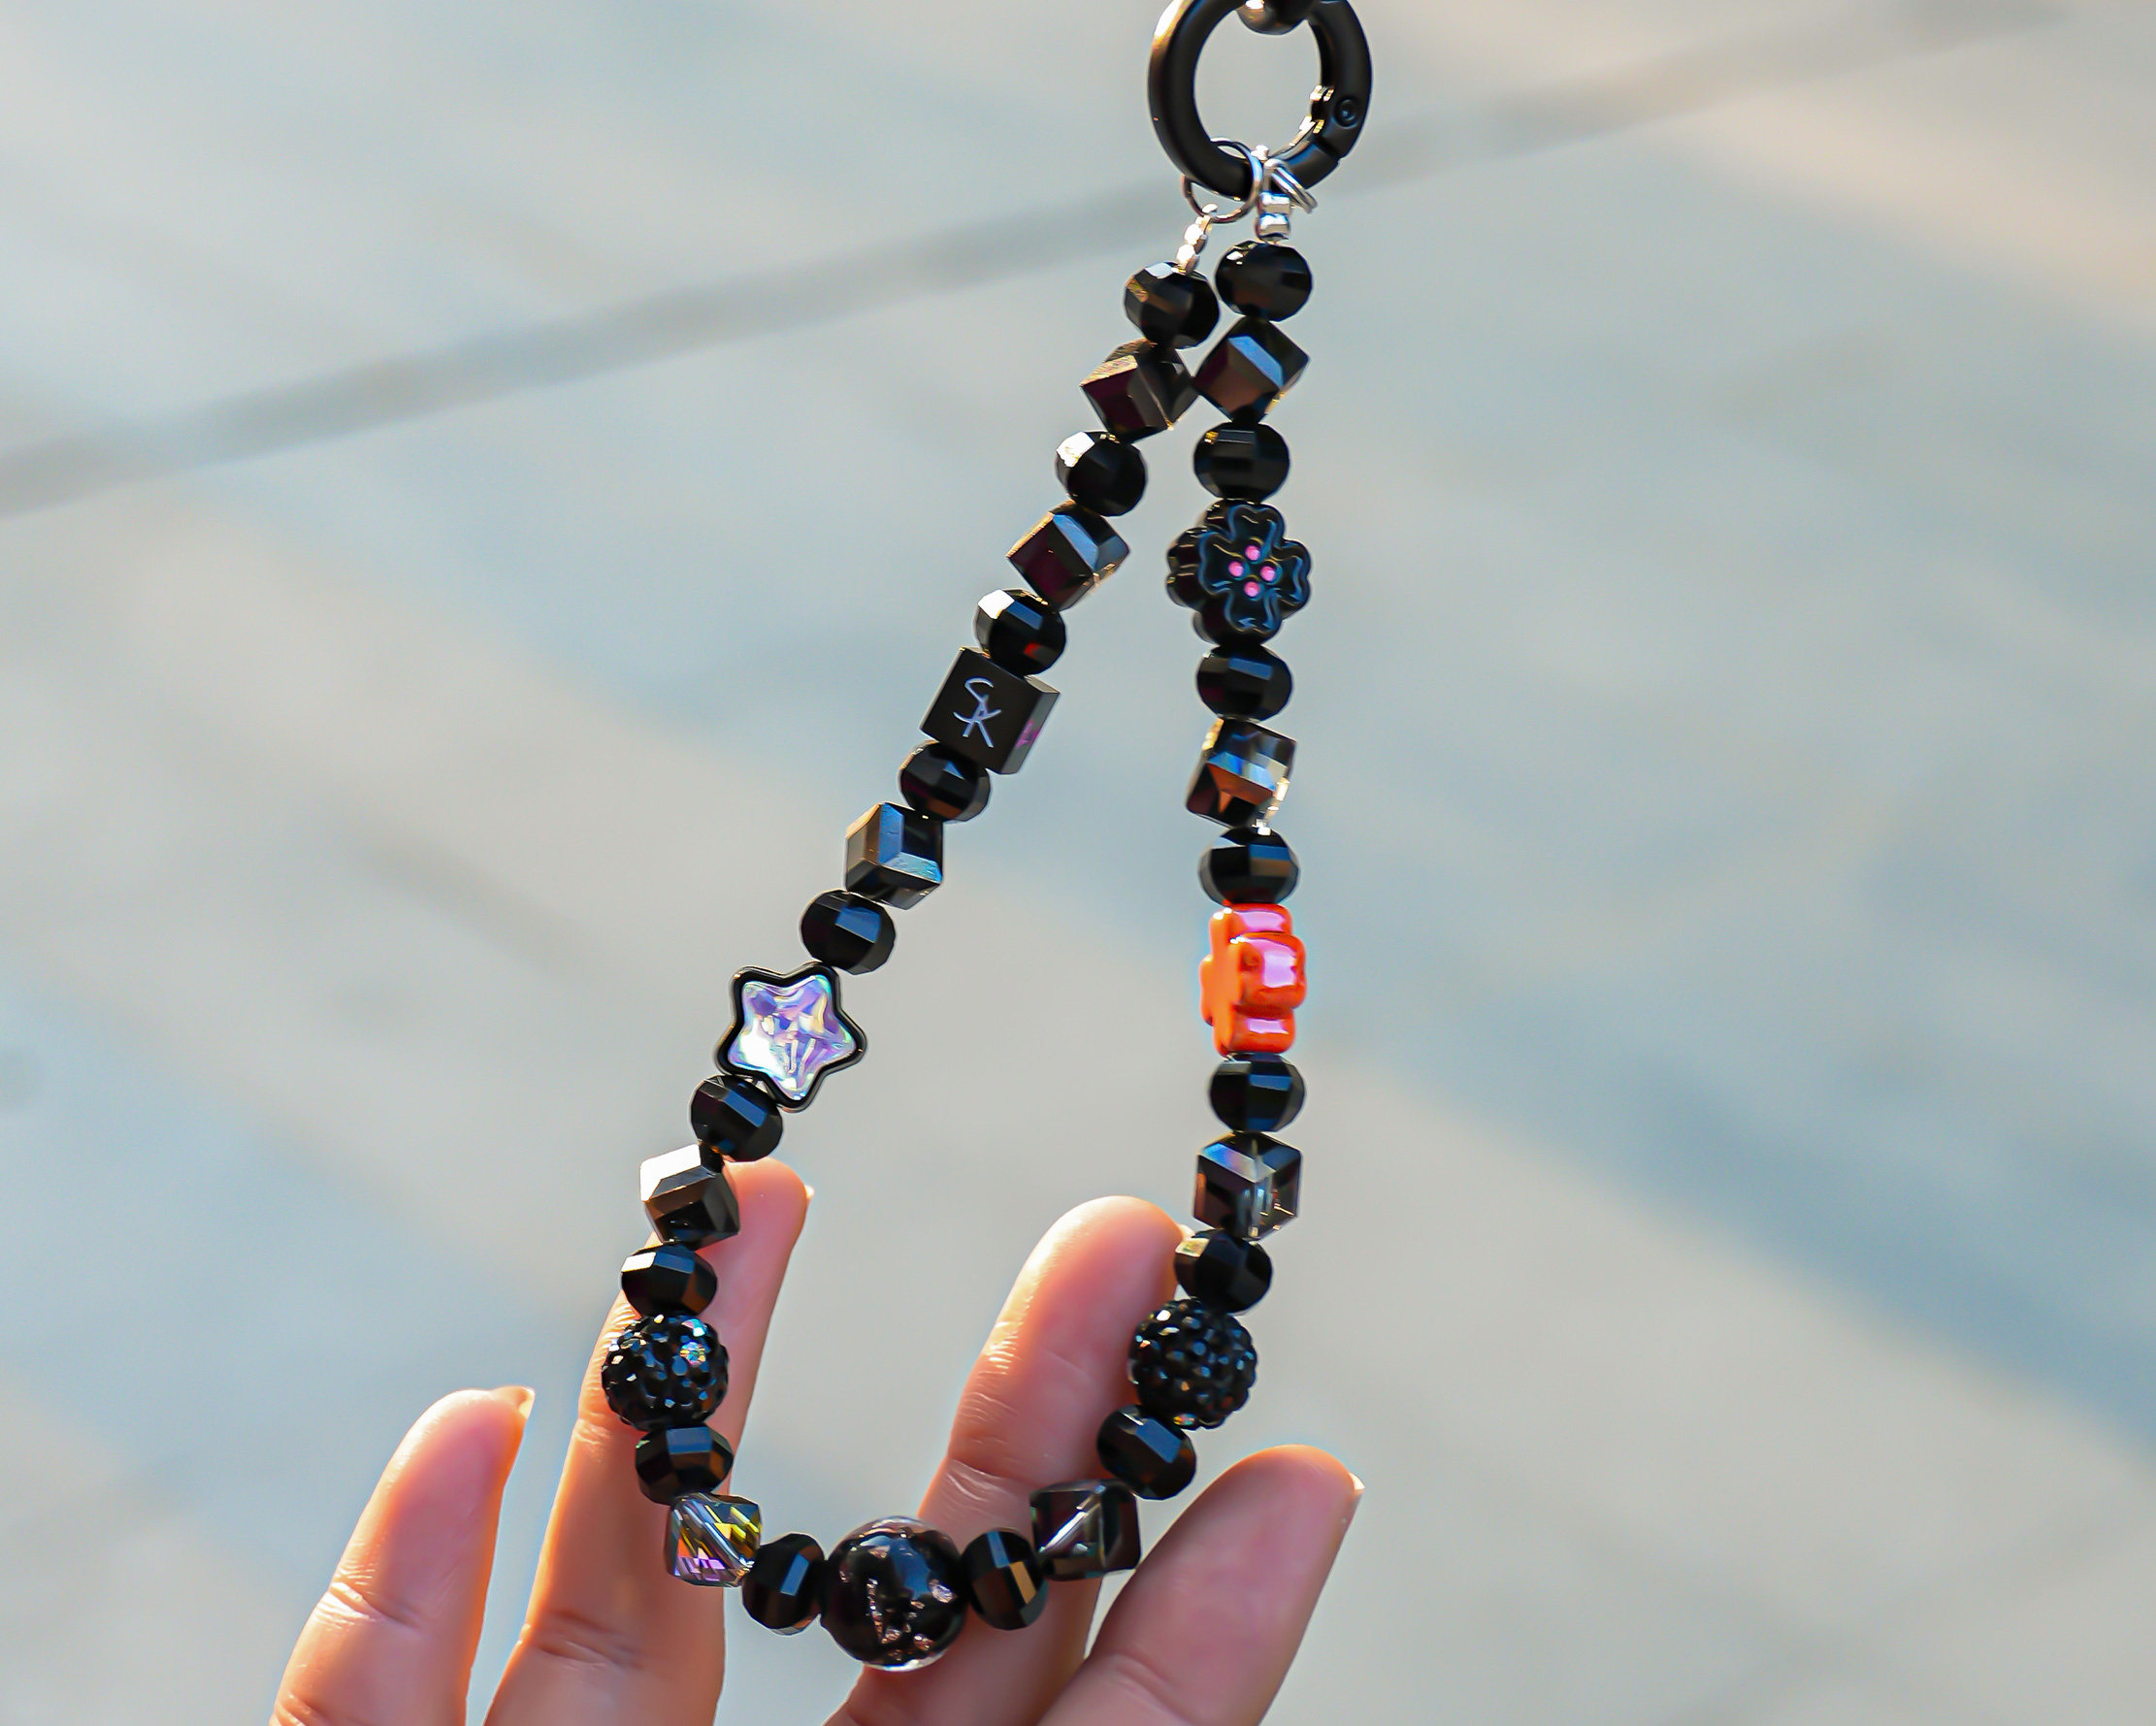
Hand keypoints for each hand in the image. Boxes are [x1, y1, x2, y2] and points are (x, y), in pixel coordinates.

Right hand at [271, 1164, 1359, 1724]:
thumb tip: (1319, 1493)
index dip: (1183, 1584)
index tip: (1291, 1412)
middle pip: (892, 1633)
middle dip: (1003, 1430)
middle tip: (1108, 1233)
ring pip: (615, 1620)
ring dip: (677, 1402)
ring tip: (763, 1190)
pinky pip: (369, 1720)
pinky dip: (398, 1586)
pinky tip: (468, 1416)